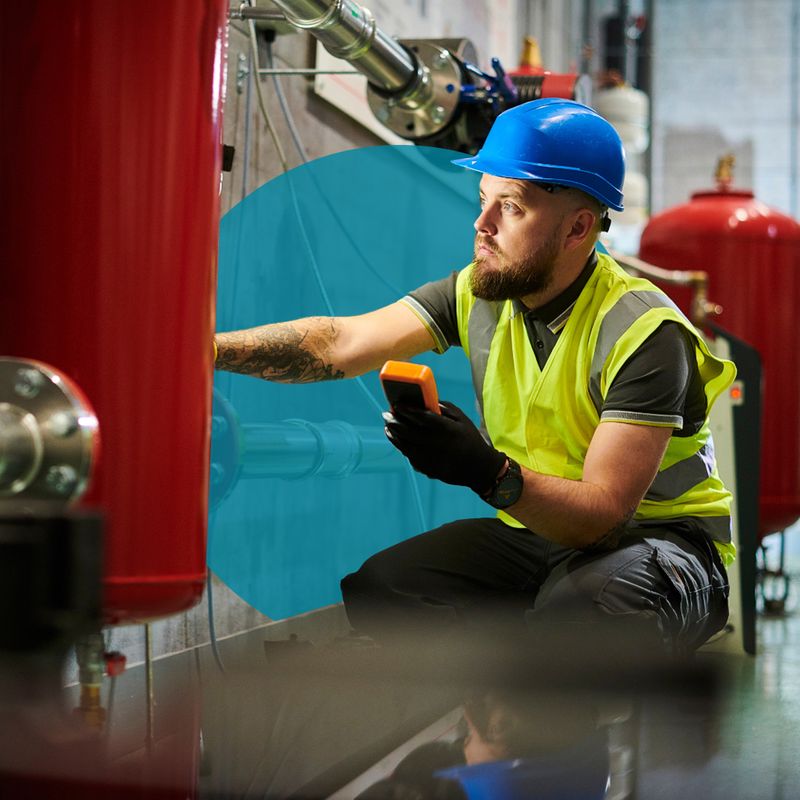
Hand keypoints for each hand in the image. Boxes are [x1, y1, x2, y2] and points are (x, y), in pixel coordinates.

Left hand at [383, 400, 506, 495]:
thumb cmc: (471, 439)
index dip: (407, 410)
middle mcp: (437, 444)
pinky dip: (402, 447)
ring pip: (405, 445)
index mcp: (447, 430)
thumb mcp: (463, 420)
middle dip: (395, 421)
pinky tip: (398, 440)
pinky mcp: (428, 469)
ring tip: (388, 427)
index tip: (397, 404)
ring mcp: (431, 459)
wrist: (479, 468)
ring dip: (394, 435)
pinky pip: (410, 457)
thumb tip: (426, 400)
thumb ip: (445, 408)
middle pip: (409, 431)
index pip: (422, 417)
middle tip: (386, 414)